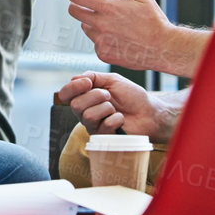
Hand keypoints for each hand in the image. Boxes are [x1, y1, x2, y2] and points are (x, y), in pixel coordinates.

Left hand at [53, 0, 173, 71]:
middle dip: (77, 6)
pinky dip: (101, 39)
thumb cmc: (154, 20)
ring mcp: (101, 41)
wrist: (163, 49)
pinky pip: (95, 42)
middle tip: (90, 6)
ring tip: (115, 25)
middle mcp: (101, 24)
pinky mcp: (103, 54)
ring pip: (86, 27)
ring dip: (92, 24)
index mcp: (109, 7)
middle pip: (75, 12)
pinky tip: (118, 39)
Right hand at [56, 72, 183, 142]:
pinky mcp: (104, 138)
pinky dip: (116, 119)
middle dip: (94, 96)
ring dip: (106, 108)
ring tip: (116, 108)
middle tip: (108, 95)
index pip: (65, 94)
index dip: (72, 87)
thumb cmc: (132, 96)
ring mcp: (93, 126)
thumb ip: (94, 76)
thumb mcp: (112, 80)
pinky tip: (121, 119)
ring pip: (87, 116)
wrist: (149, 112)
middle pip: (75, 105)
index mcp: (85, 97)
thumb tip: (74, 78)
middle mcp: (85, 112)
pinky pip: (103, 126)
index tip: (88, 82)